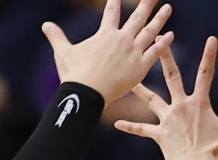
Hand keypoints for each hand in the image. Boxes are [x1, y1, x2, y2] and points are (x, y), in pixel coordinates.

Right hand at [42, 0, 172, 106]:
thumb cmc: (75, 73)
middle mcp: (121, 39)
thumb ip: (57, 36)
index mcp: (104, 34)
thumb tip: (45, 24)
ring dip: (160, 19)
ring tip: (168, 7)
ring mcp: (133, 52)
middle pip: (136, 17)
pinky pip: (156, 52)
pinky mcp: (141, 66)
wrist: (88, 92)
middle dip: (146, 4)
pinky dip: (164, 43)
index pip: (111, 12)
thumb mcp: (63, 51)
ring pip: (150, 32)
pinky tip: (171, 34)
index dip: (115, 1)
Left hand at [117, 37, 217, 159]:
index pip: (206, 75)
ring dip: (139, 88)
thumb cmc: (217, 152)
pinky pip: (143, 129)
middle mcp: (181, 106)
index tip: (211, 39)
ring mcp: (168, 119)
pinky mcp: (159, 134)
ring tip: (128, 79)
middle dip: (165, 56)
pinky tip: (117, 124)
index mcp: (199, 104)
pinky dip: (130, 127)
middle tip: (158, 40)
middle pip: (171, 76)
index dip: (210, 56)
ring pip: (151, 99)